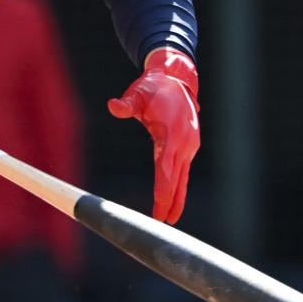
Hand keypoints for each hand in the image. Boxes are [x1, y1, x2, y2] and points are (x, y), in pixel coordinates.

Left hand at [107, 48, 199, 223]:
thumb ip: (126, 104)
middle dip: (170, 200)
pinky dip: (180, 186)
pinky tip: (175, 201)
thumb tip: (113, 106)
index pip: (166, 166)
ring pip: (182, 177)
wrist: (176, 80)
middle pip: (176, 177)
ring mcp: (189, 145)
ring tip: (170, 219)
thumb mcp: (138, 94)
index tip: (159, 204)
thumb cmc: (153, 89)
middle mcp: (184, 142)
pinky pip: (184, 171)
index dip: (163, 187)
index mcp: (171, 132)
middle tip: (162, 221)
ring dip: (177, 197)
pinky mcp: (189, 146)